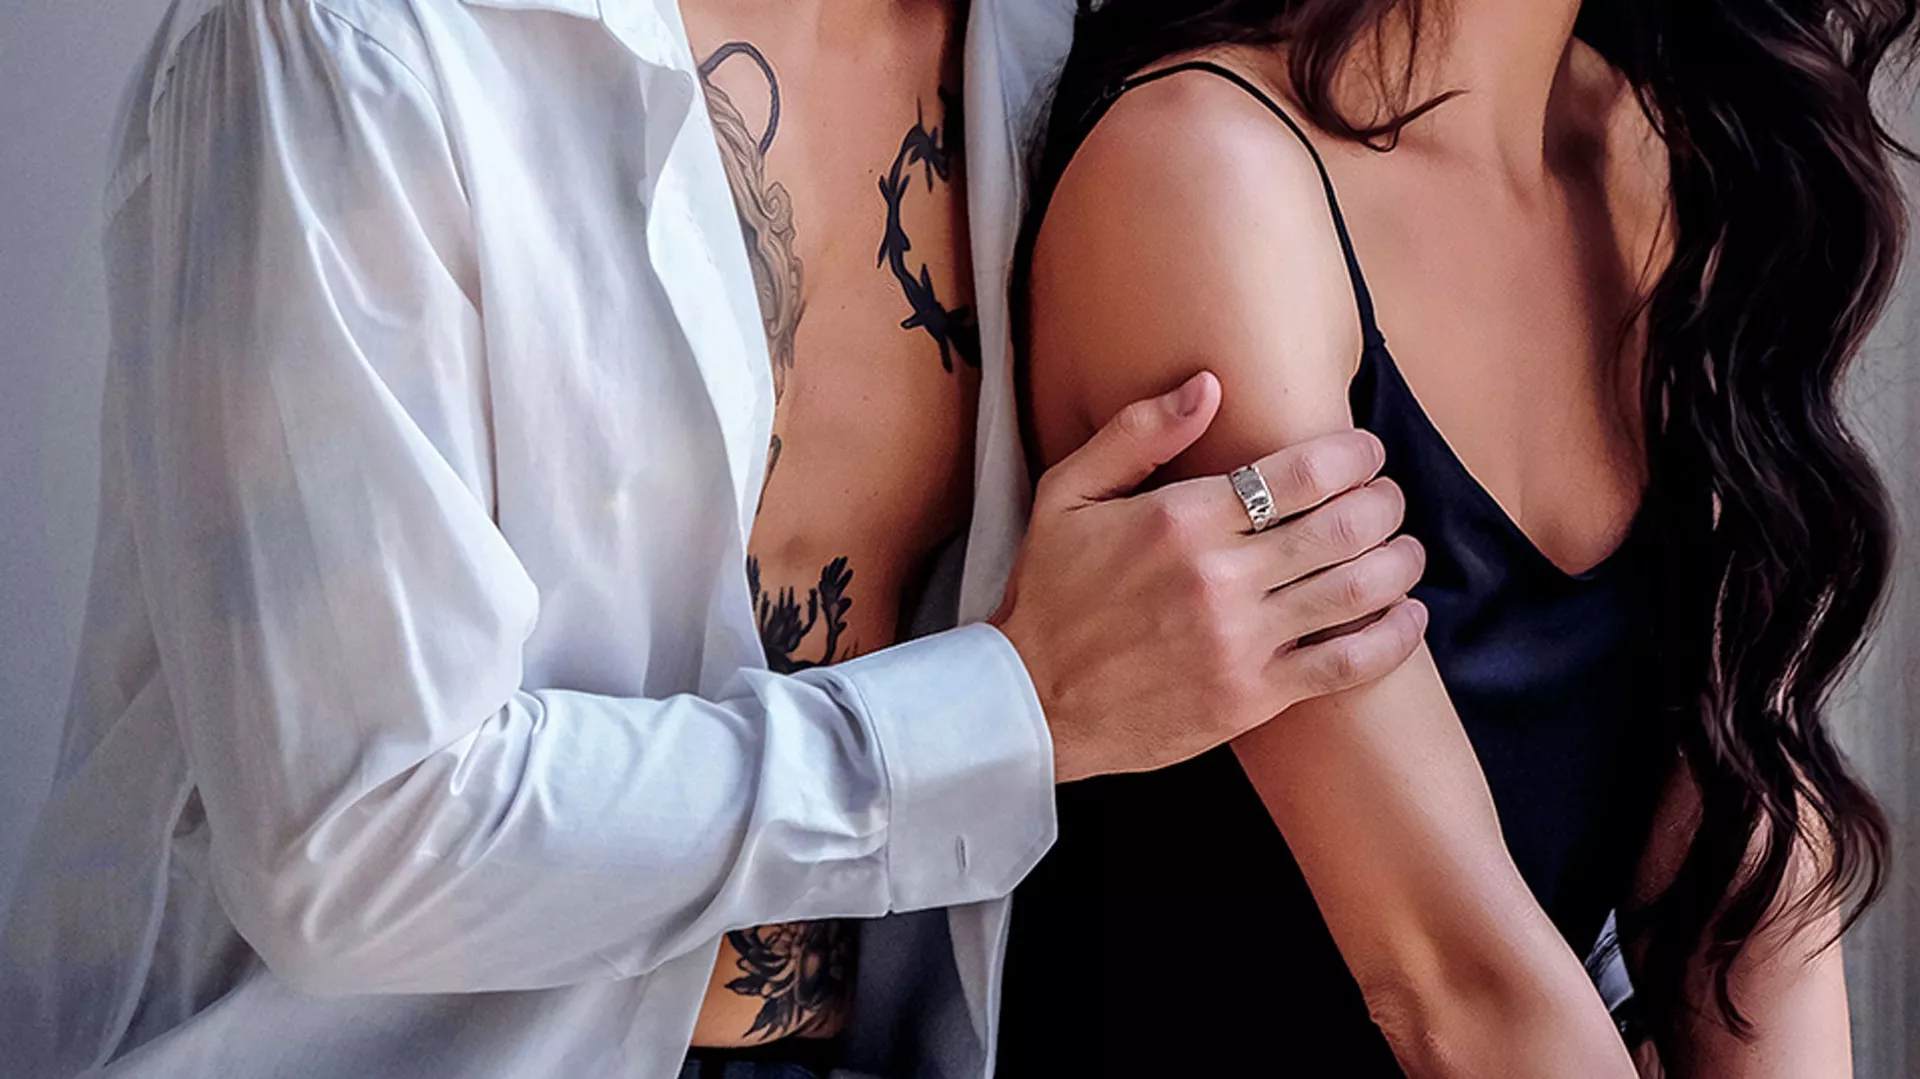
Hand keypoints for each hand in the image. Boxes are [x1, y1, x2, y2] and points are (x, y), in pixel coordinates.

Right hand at [994, 371, 1427, 782]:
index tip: (1367, 454)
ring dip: (1401, 561)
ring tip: (1407, 550)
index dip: (1354, 456)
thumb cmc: (1049, 593)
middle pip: (1345, 525)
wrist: (1029, 702)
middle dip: (1386, 503)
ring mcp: (1241, 640)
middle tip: (1390, 499)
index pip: (1302, 472)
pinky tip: (1410, 617)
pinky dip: (1393, 638)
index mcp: (1182, 518)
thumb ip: (1137, 433)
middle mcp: (1220, 576)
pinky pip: (1347, 664)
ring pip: (1358, 589)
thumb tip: (1210, 384)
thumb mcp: (1067, 494)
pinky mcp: (1253, 697)